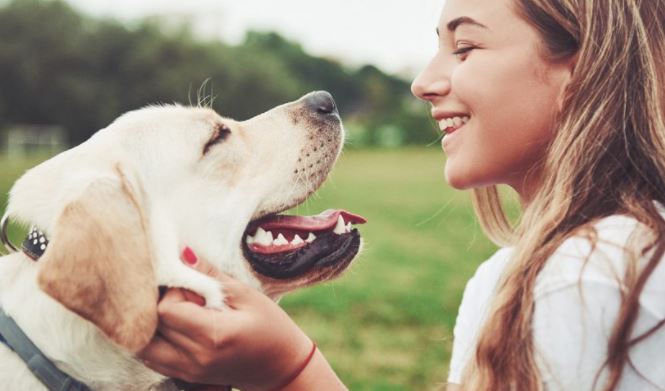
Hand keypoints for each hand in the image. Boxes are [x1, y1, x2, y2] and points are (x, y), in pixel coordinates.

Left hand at [139, 248, 313, 390]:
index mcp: (213, 335)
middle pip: (152, 326)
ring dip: (154, 324)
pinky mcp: (186, 377)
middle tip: (186, 297)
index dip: (174, 291)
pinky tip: (178, 327)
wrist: (283, 367)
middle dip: (162, 304)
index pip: (166, 309)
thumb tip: (182, 253)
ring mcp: (189, 371)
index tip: (192, 286)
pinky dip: (157, 340)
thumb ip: (210, 276)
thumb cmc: (271, 328)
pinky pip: (153, 358)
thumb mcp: (247, 295)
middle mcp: (196, 358)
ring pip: (145, 345)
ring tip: (179, 311)